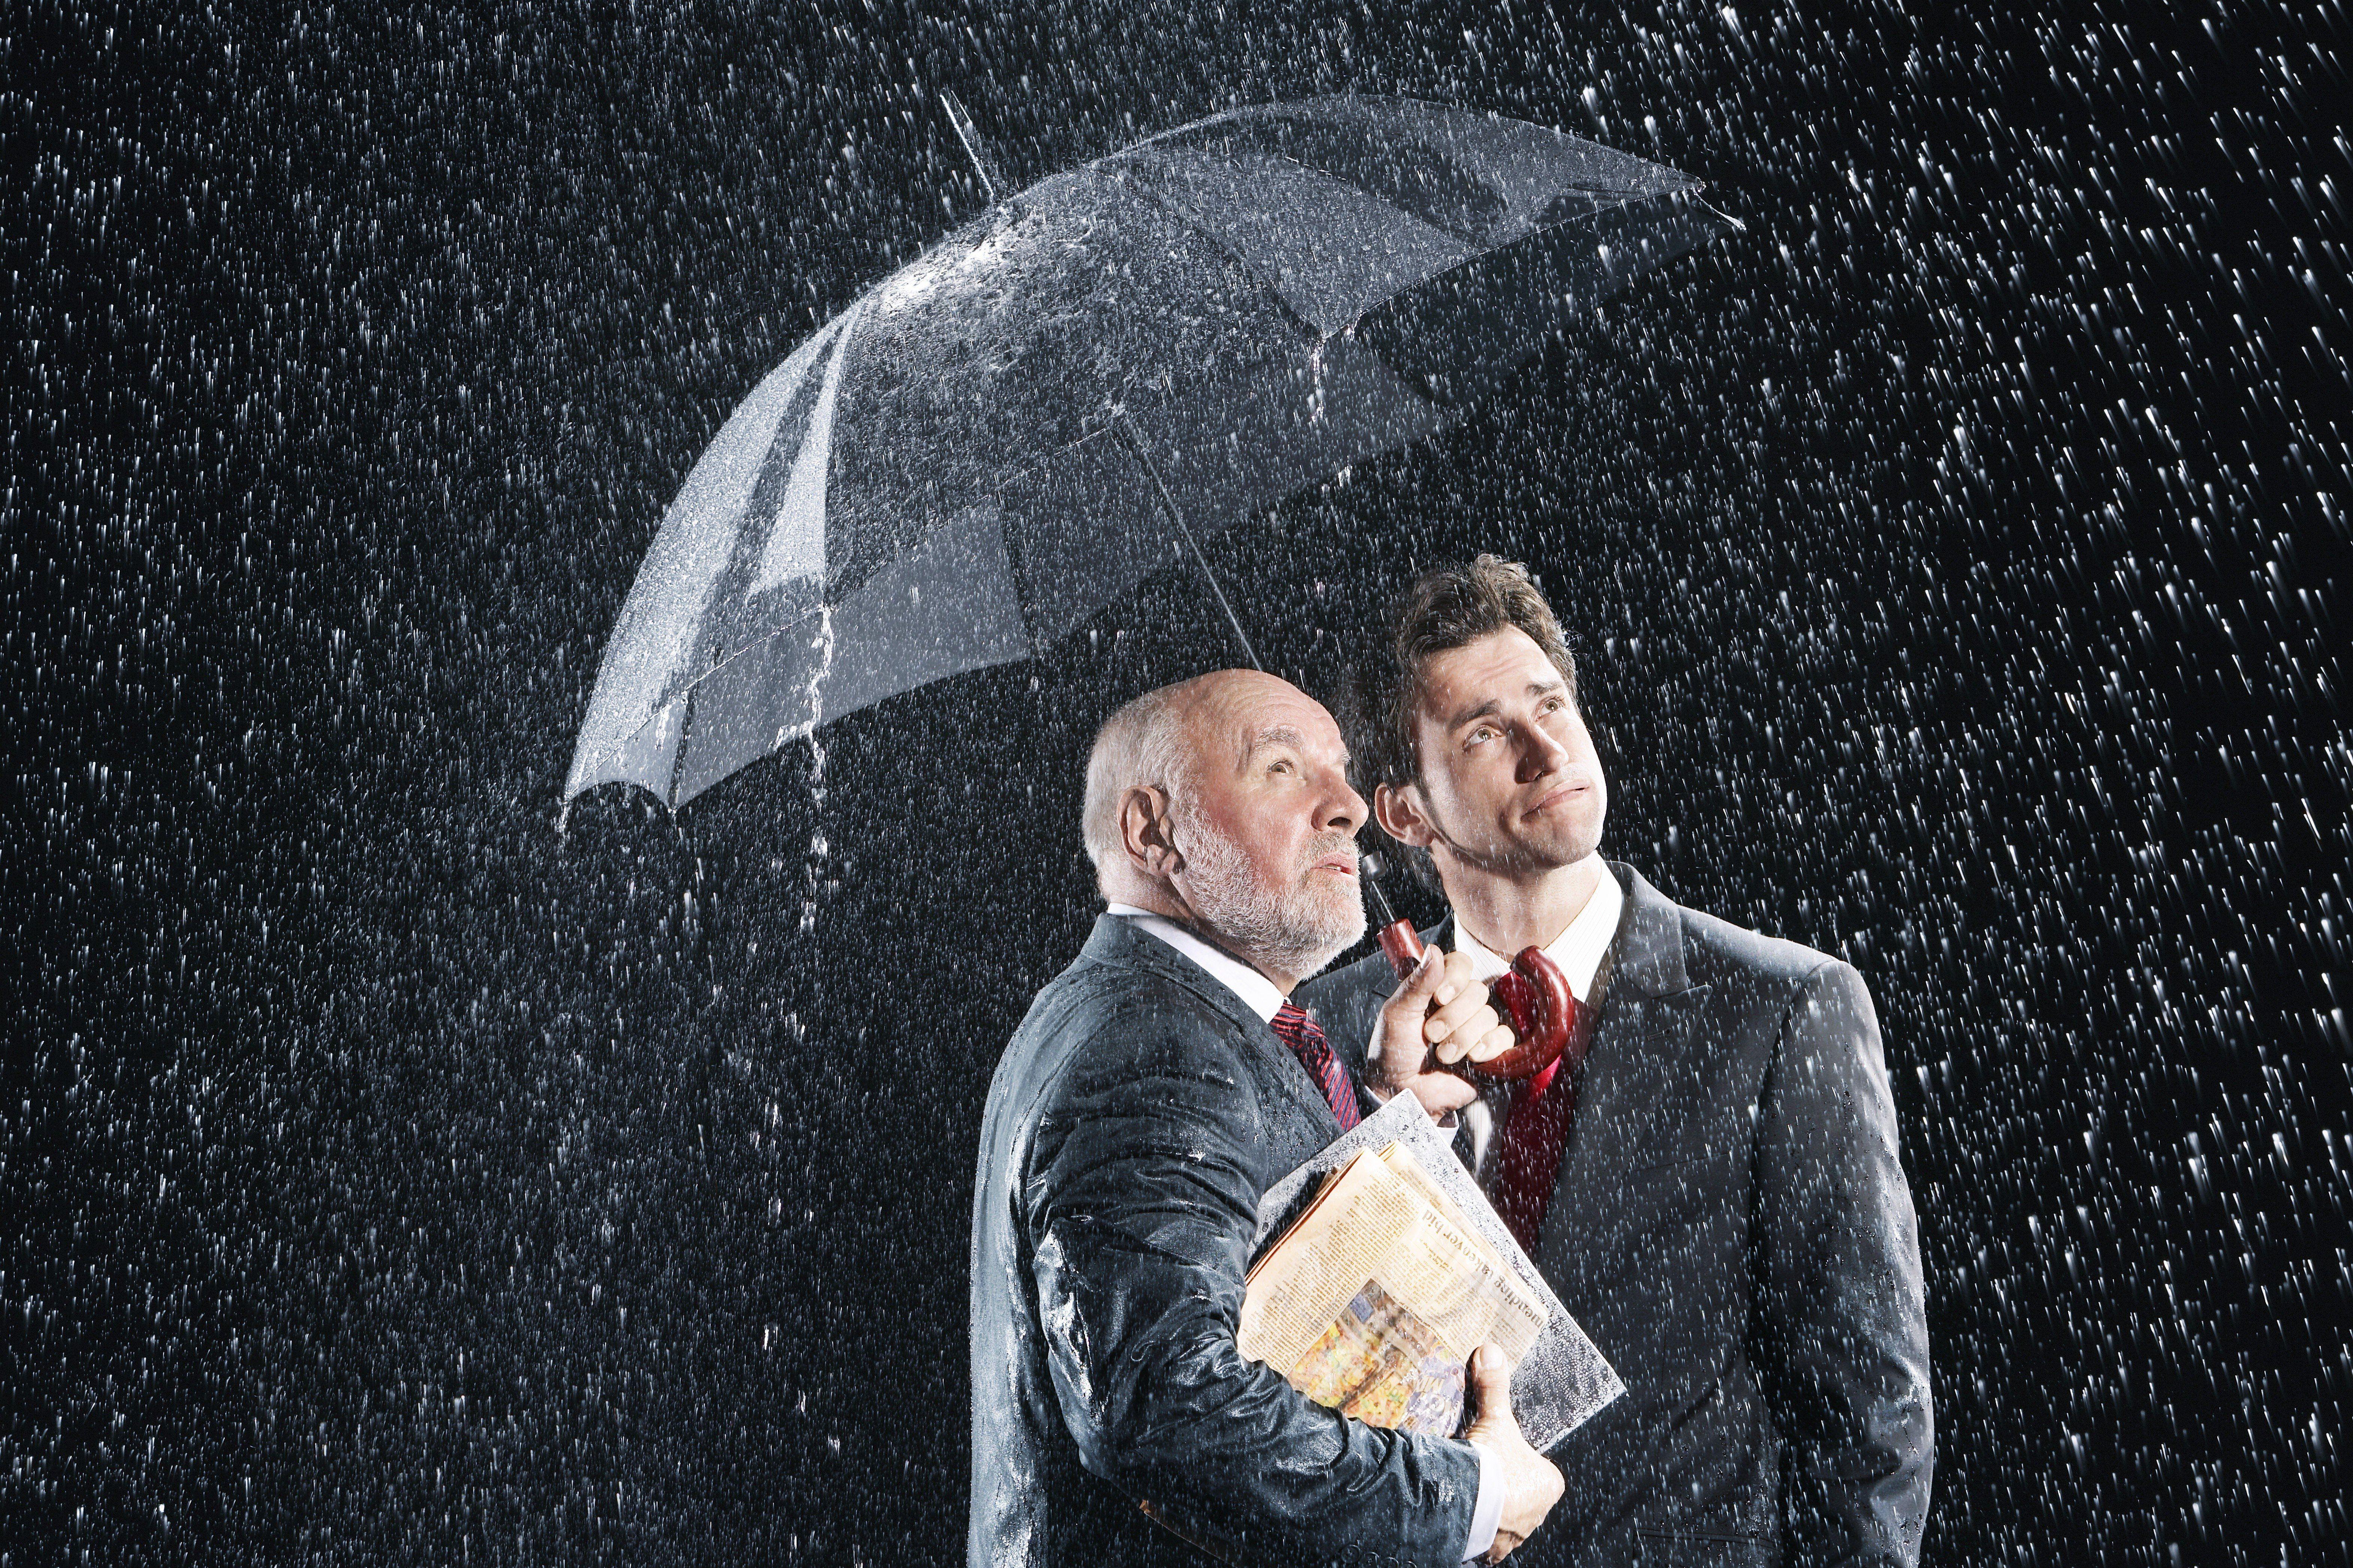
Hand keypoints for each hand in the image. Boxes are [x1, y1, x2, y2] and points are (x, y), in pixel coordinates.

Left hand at [1366, 947, 1515, 1117]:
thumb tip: (1434, 949)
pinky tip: (1471, 1058)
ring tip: (1442, 1055)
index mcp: (1437, 988)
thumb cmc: (1393, 1051)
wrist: (1403, 1093)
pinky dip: (1487, 1046)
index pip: (1461, 964)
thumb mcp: (1398, 1014)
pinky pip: (1505, 1036)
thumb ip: (1418, 983)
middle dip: (1452, 1017)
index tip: (1439, 997)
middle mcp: (1460, 1003)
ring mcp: (1477, 1026)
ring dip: (1462, 1037)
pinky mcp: (1491, 1050)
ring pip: (1489, 1015)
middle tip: (1431, 1035)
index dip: (1455, 978)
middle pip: (1477, 991)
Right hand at [1462, 1345, 1563, 1561]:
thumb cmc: (1491, 1463)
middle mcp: (1538, 1514)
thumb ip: (1494, 1386)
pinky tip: (1465, 1514)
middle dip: (1505, 1487)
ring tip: (1470, 1492)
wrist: (1466, 1502)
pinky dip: (1478, 1529)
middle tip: (1482, 1473)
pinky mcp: (1494, 1550)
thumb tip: (1491, 1350)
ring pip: (1506, 1518)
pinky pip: (1488, 1539)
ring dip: (1491, 1508)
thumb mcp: (1494, 1418)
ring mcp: (1516, 1535)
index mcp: (1549, 1484)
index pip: (1538, 1471)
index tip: (1499, 1455)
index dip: (1518, 1462)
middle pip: (1522, 1495)